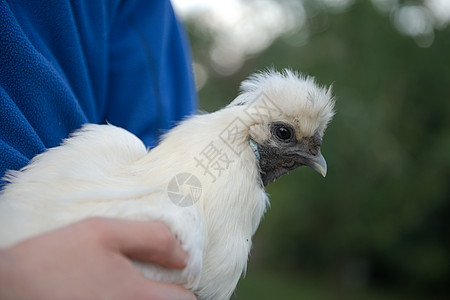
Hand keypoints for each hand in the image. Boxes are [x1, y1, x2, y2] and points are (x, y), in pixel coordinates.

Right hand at [0, 217, 195, 299]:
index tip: (173, 272)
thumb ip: (152, 238)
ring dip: (149, 299)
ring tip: (127, 284)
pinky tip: (109, 291)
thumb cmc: (56, 258)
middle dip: (169, 295)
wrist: (8, 287)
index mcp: (138, 297)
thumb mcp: (105, 232)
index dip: (185, 284)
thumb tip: (182, 255)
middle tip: (154, 278)